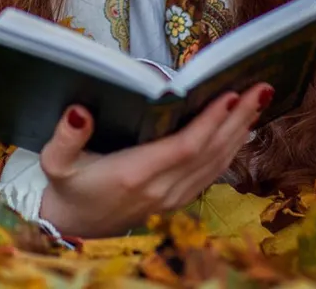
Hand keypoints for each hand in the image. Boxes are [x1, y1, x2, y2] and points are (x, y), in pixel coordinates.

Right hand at [36, 82, 273, 237]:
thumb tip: (79, 111)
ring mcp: (172, 198)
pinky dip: (230, 150)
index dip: (211, 122)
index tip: (231, 94)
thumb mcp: (55, 162)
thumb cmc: (67, 188)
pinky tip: (242, 131)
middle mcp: (160, 189)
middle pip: (210, 152)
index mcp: (134, 175)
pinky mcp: (177, 201)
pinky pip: (211, 174)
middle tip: (260, 88)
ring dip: (239, 132)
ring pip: (216, 163)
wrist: (73, 228)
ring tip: (258, 101)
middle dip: (238, 119)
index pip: (184, 147)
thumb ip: (65, 137)